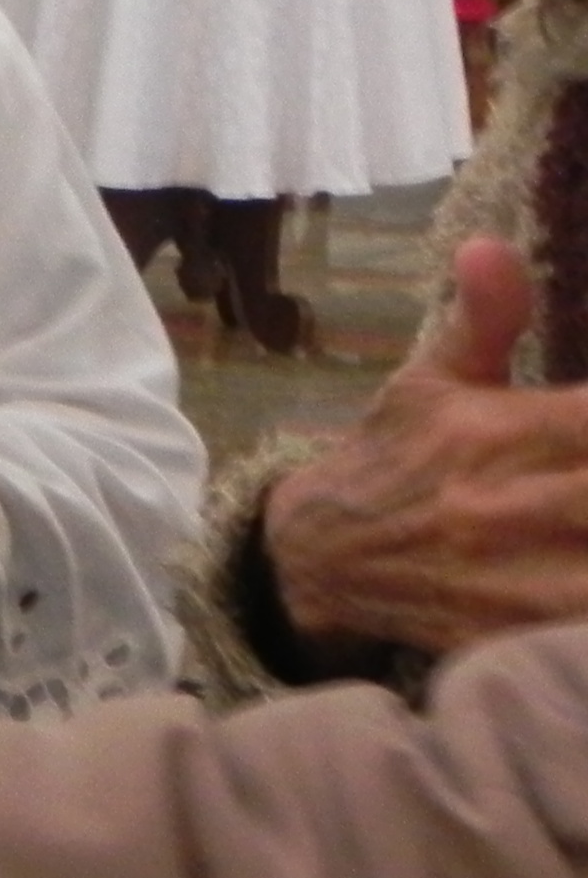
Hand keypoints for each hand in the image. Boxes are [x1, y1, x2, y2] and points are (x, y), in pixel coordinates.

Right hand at [264, 239, 587, 660]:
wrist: (317, 560)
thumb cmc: (393, 459)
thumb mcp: (428, 382)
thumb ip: (485, 318)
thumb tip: (489, 243)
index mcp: (495, 432)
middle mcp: (506, 505)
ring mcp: (513, 579)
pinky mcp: (512, 634)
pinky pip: (576, 630)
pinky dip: (586, 618)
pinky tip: (582, 569)